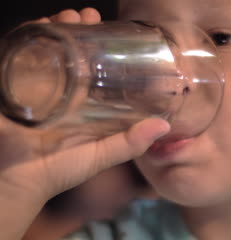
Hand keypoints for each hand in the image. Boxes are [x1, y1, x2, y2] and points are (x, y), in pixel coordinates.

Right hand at [0, 9, 169, 239]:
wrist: (15, 182)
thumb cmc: (59, 172)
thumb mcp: (100, 156)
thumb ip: (129, 144)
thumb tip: (165, 126)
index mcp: (81, 103)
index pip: (94, 66)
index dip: (102, 47)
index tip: (112, 31)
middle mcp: (60, 91)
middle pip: (70, 51)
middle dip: (79, 30)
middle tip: (89, 16)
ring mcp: (35, 86)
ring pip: (47, 47)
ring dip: (57, 28)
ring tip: (68, 16)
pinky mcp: (12, 86)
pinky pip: (18, 55)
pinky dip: (28, 37)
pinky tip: (41, 26)